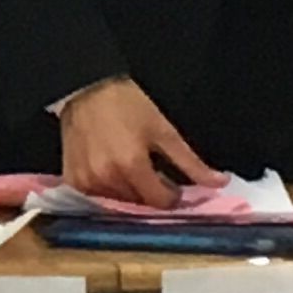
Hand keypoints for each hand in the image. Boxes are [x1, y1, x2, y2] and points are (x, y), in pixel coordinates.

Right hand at [58, 78, 221, 208]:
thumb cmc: (127, 104)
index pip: (159, 202)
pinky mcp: (72, 180)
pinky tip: (110, 174)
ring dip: (128, 193)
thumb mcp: (163, 130)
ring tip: (130, 171)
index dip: (171, 195)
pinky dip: (106, 192)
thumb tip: (220, 183)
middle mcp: (106, 178)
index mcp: (131, 165)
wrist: (85, 88)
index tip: (171, 182)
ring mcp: (86, 181)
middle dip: (149, 193)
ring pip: (117, 203)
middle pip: (138, 204)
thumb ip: (190, 162)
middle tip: (151, 173)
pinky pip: (95, 198)